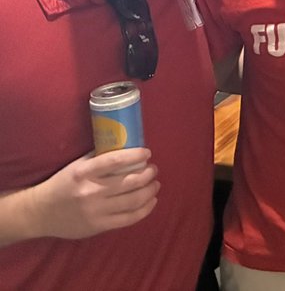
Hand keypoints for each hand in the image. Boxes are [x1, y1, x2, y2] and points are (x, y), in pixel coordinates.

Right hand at [25, 149, 158, 239]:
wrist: (40, 213)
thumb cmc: (62, 184)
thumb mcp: (77, 166)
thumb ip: (99, 158)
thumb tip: (127, 147)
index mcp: (84, 173)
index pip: (115, 161)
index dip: (135, 156)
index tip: (147, 153)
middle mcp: (90, 192)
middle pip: (130, 182)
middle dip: (148, 174)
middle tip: (153, 169)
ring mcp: (95, 211)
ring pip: (133, 200)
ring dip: (150, 190)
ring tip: (155, 184)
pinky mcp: (98, 226)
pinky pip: (129, 218)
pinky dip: (145, 209)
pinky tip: (151, 201)